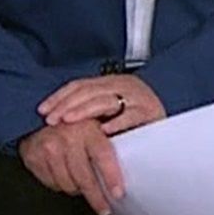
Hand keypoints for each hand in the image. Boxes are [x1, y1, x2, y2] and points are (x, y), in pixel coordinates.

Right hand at [17, 121, 123, 214]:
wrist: (37, 117)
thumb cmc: (73, 124)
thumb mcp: (93, 125)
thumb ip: (108, 141)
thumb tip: (130, 166)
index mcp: (88, 128)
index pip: (103, 155)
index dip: (111, 176)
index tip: (118, 194)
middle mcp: (67, 137)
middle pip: (84, 178)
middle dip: (96, 198)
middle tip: (104, 209)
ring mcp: (49, 147)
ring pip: (67, 184)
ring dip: (76, 189)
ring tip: (82, 186)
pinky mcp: (34, 156)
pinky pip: (52, 183)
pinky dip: (60, 184)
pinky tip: (64, 176)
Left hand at [40, 75, 165, 134]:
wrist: (170, 123)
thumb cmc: (136, 121)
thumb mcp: (109, 110)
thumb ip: (90, 110)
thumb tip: (58, 118)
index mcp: (110, 83)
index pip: (79, 85)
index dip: (59, 97)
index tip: (43, 110)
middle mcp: (123, 85)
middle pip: (88, 91)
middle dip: (67, 105)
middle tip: (52, 120)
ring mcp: (137, 97)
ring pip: (106, 100)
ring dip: (84, 111)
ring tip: (69, 122)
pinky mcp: (151, 111)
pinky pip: (131, 115)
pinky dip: (116, 123)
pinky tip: (103, 131)